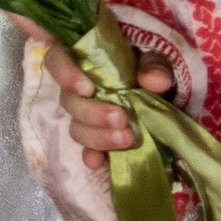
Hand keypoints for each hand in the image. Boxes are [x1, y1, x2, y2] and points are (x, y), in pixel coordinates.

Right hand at [22, 21, 174, 156]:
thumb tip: (154, 81)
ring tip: (126, 138)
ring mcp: (85, 115)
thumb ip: (154, 65)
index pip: (57, 59)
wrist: (163, 96)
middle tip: (121, 118)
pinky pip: (86, 149)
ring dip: (98, 136)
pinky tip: (98, 162)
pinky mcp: (95, 138)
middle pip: (68, 101)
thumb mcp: (155, 60)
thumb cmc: (150, 69)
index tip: (87, 88)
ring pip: (76, 127)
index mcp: (85, 60)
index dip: (64, 73)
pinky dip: (92, 155)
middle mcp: (78, 88)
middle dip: (92, 113)